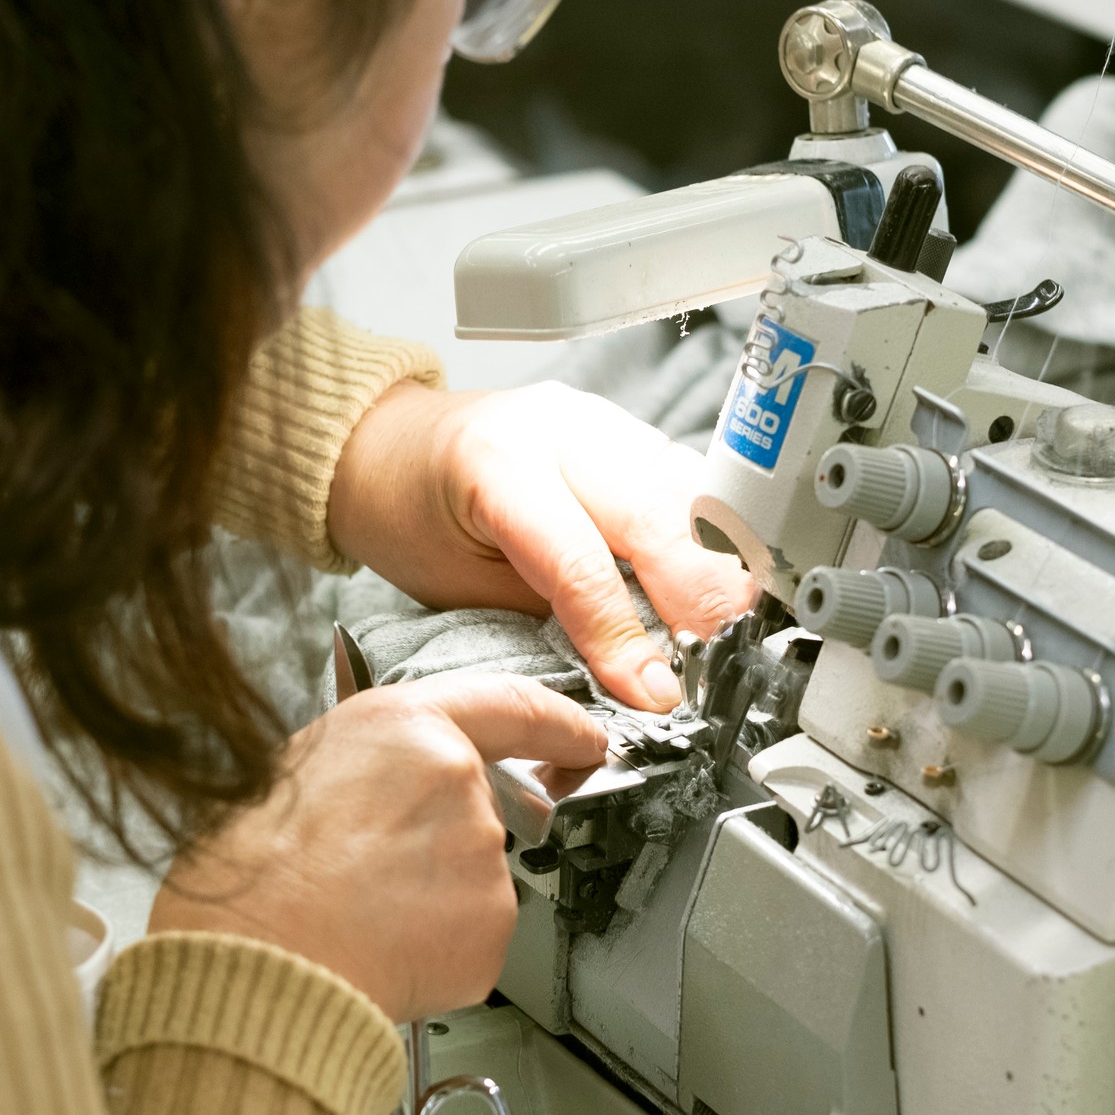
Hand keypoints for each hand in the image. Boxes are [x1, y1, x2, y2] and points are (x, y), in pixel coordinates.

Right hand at [149, 672, 605, 1021]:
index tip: (586, 739)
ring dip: (438, 895)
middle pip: (484, 805)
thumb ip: (379, 761)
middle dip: (445, 840)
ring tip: (362, 912)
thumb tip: (395, 783)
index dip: (560, 724)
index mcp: (406, 727)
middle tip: (373, 870)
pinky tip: (386, 945)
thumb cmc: (254, 875)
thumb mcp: (301, 769)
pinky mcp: (493, 924)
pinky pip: (477, 931)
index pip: (513, 707)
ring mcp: (483, 854)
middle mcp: (458, 781)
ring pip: (477, 873)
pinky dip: (442, 945)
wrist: (256, 962)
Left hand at [328, 380, 753, 711]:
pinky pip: (687, 485)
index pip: (582, 563)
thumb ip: (549, 621)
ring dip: (717, 568)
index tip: (656, 695)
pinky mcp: (627, 428)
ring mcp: (601, 419)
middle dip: (699, 599)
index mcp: (498, 465)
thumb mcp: (462, 587)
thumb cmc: (412, 517)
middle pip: (656, 517)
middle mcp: (560, 428)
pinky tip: (714, 584)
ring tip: (724, 633)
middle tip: (715, 665)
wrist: (390, 448)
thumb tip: (633, 675)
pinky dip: (708, 538)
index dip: (625, 637)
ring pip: (688, 495)